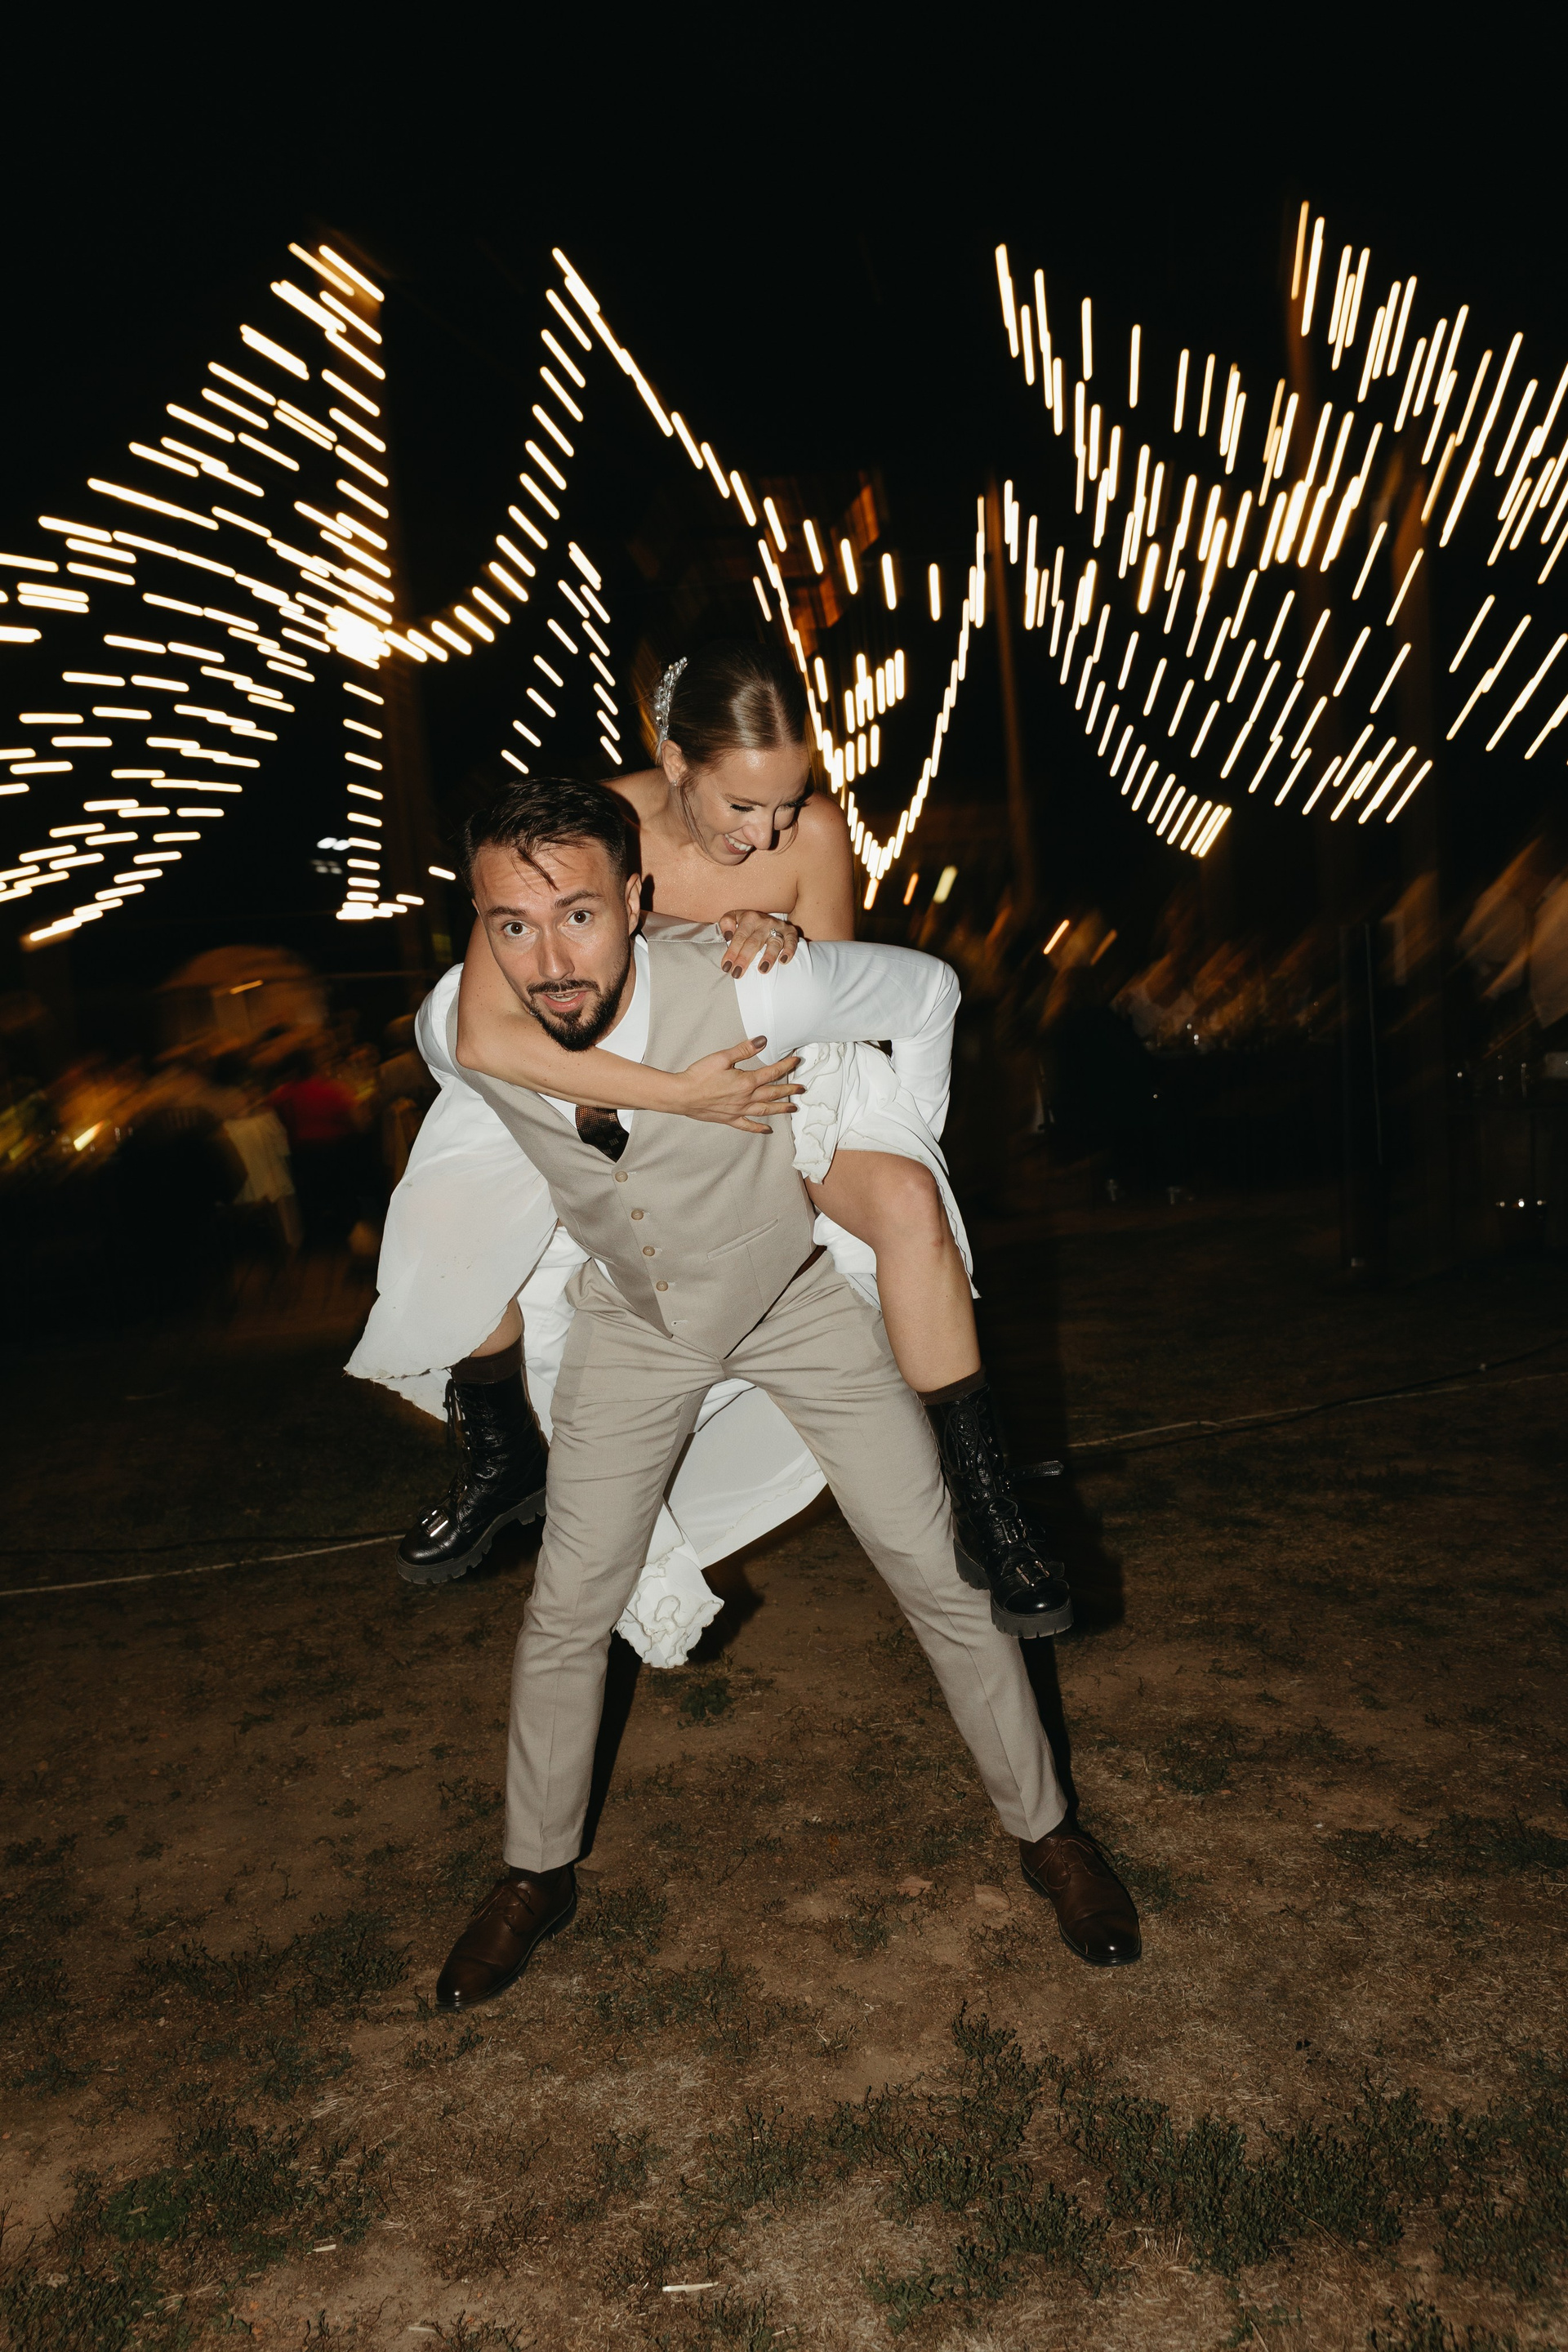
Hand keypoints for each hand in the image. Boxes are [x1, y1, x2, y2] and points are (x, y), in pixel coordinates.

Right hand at [677, 1039, 802, 1132]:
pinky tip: (767, 1130)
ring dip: (781, 1108)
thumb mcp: (722, 1057)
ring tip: (793, 1107)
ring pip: (765, 1110)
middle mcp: (746, 1098)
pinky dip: (758, 1128)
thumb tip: (762, 1041)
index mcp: (746, 1082)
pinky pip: (747, 1125)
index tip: (796, 1061)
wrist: (683, 1095)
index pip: (772, 1073)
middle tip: (802, 1088)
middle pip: (773, 1093)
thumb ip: (744, 1049)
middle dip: (790, 1090)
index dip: (786, 1066)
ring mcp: (739, 1110)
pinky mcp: (729, 1118)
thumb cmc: (699, 1075)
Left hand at [718, 911, 800, 975]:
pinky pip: (792, 941)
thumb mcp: (735, 917)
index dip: (732, 952)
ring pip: (774, 942)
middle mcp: (764, 922)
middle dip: (744, 958)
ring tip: (762, 970)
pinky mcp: (790, 932)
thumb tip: (727, 935)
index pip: (739, 937)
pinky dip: (789, 950)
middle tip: (737, 974)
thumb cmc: (748, 923)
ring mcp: (778, 927)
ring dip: (769, 956)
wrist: (767, 917)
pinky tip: (783, 961)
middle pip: (754, 942)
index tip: (726, 967)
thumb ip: (726, 922)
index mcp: (749, 918)